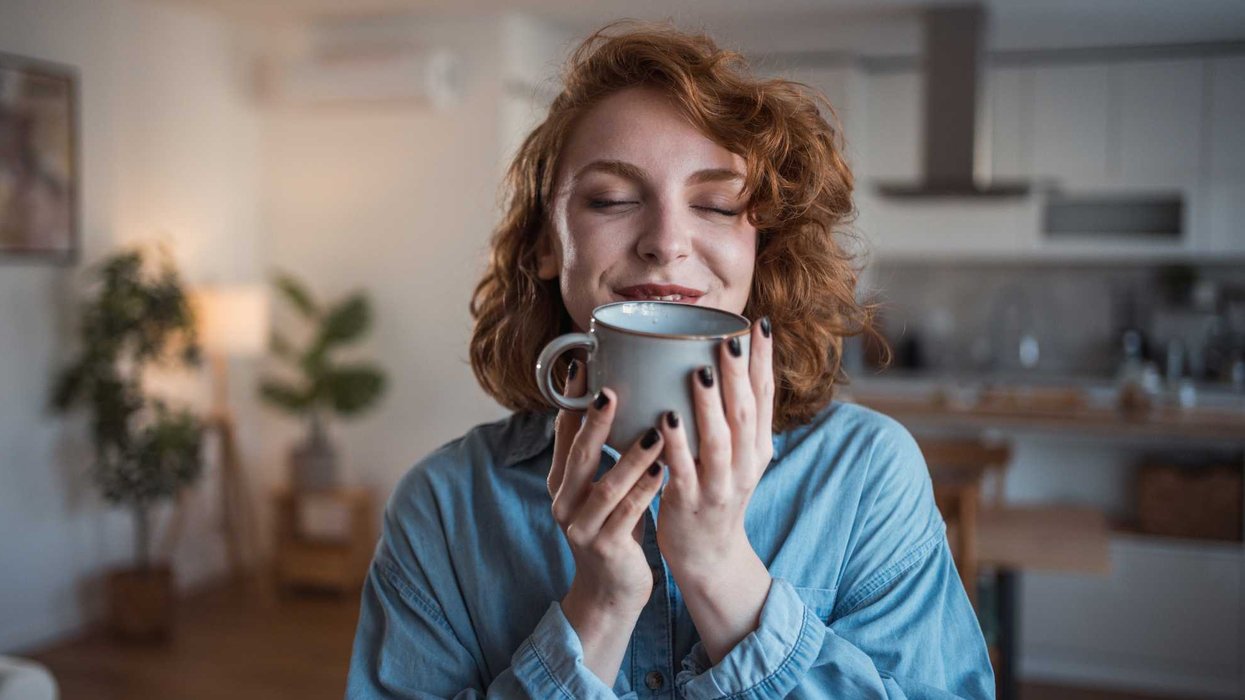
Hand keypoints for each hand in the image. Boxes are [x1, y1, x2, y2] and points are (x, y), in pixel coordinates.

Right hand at [547, 360, 665, 682]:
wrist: (611, 591)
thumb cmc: (614, 527)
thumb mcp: (603, 486)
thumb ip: (605, 451)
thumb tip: (624, 394)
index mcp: (562, 479)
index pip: (563, 431)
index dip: (572, 398)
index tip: (585, 362)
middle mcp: (563, 499)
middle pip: (577, 454)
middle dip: (595, 421)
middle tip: (612, 388)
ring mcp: (580, 526)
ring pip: (604, 486)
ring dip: (630, 456)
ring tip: (655, 430)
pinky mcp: (603, 548)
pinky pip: (626, 514)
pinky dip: (644, 491)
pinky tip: (663, 471)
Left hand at [655, 317, 773, 578]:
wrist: (709, 555)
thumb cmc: (714, 493)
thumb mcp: (737, 455)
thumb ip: (733, 416)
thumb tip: (722, 362)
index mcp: (758, 446)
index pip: (766, 396)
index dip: (764, 360)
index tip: (760, 324)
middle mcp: (746, 464)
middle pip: (746, 413)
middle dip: (737, 374)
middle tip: (728, 339)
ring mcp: (721, 485)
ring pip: (720, 441)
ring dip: (710, 406)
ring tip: (699, 373)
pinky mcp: (691, 503)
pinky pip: (684, 471)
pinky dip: (677, 445)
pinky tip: (666, 421)